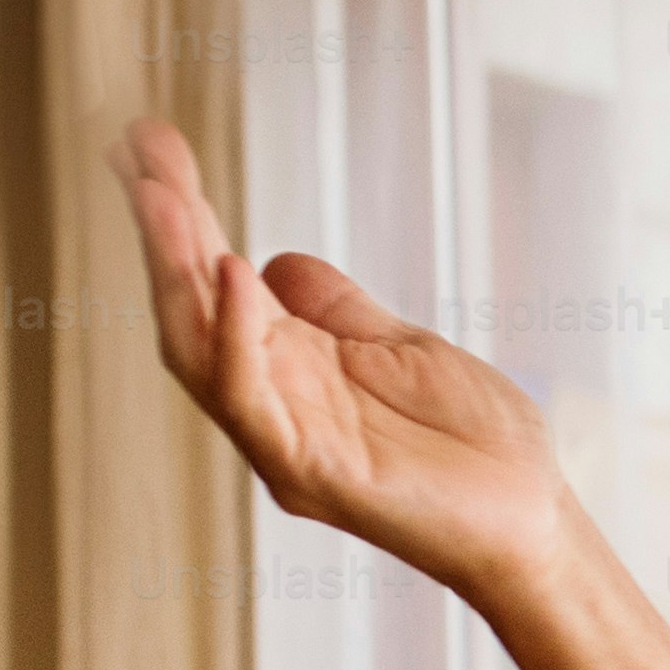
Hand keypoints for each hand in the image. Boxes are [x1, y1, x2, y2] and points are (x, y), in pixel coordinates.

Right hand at [112, 121, 573, 604]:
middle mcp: (272, 403)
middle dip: (161, 228)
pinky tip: (233, 271)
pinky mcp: (309, 471)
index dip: (183, 215)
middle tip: (134, 149)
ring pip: (200, 348)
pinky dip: (235, 335)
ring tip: (160, 196)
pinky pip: (250, 398)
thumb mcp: (403, 349)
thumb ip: (338, 310)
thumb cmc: (475, 448)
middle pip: (191, 307)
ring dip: (177, 270)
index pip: (216, 281)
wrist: (535, 522)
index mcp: (291, 369)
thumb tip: (274, 258)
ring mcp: (283, 438)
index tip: (153, 146)